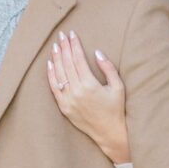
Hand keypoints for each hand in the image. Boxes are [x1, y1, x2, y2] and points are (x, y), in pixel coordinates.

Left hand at [47, 30, 130, 163]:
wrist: (110, 133)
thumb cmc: (116, 109)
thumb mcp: (118, 87)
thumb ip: (108, 68)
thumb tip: (97, 52)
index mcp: (90, 85)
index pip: (78, 59)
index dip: (74, 45)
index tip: (72, 34)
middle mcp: (76, 91)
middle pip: (67, 63)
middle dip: (64, 47)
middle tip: (61, 35)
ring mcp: (68, 100)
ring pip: (59, 74)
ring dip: (56, 58)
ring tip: (56, 45)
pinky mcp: (63, 107)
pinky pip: (54, 88)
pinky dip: (51, 75)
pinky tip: (50, 63)